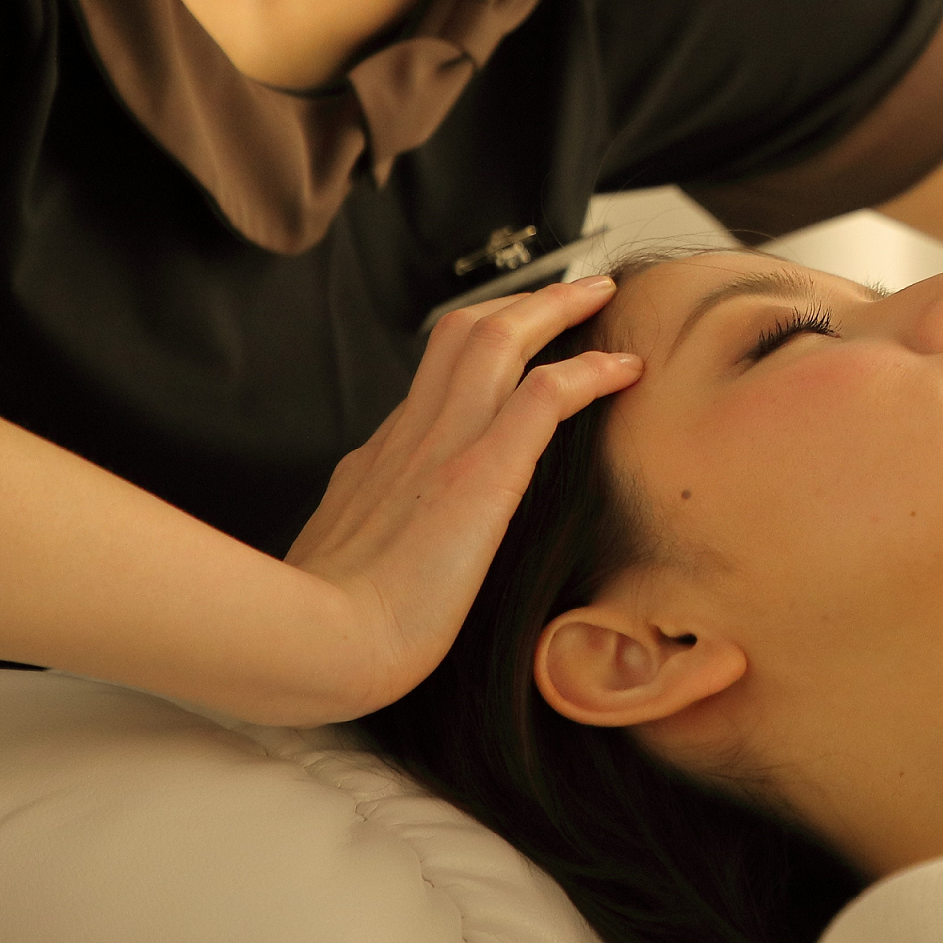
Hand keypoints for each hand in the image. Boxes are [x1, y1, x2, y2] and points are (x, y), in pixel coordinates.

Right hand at [283, 277, 640, 719]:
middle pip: (460, 335)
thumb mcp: (340, 578)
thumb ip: (368, 556)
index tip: (514, 354)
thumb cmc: (325, 640)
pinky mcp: (480, 474)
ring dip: (553, 309)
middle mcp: (407, 439)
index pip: (430, 387)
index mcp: (376, 465)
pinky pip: (544, 395)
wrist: (314, 650)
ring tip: (599, 293)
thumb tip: (386, 572)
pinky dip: (588, 370)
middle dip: (517, 304)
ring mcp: (442, 448)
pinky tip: (627, 366)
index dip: (477, 358)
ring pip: (497, 340)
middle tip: (567, 292)